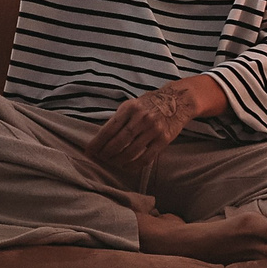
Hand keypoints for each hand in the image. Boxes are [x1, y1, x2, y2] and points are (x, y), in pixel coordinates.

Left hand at [81, 79, 201, 181]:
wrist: (178, 101)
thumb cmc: (150, 104)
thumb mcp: (132, 105)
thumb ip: (119, 119)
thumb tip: (100, 139)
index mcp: (130, 108)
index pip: (109, 128)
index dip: (97, 143)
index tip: (89, 152)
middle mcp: (141, 118)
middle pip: (118, 142)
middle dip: (106, 154)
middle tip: (100, 159)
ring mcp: (153, 129)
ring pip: (130, 152)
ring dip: (118, 161)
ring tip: (112, 163)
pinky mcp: (164, 140)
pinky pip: (145, 158)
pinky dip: (133, 165)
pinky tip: (127, 166)